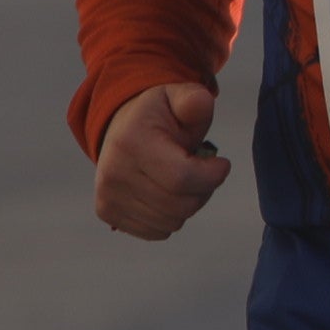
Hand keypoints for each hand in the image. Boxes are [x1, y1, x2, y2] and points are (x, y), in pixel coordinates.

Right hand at [96, 80, 232, 239]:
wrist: (121, 127)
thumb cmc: (159, 115)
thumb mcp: (179, 97)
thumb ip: (195, 100)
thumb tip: (200, 103)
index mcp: (132, 142)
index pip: (182, 178)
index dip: (212, 176)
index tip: (221, 164)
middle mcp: (113, 173)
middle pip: (180, 205)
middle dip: (203, 190)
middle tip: (201, 171)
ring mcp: (108, 196)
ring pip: (172, 222)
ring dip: (188, 204)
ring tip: (181, 180)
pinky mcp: (107, 213)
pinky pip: (158, 232)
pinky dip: (171, 217)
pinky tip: (165, 193)